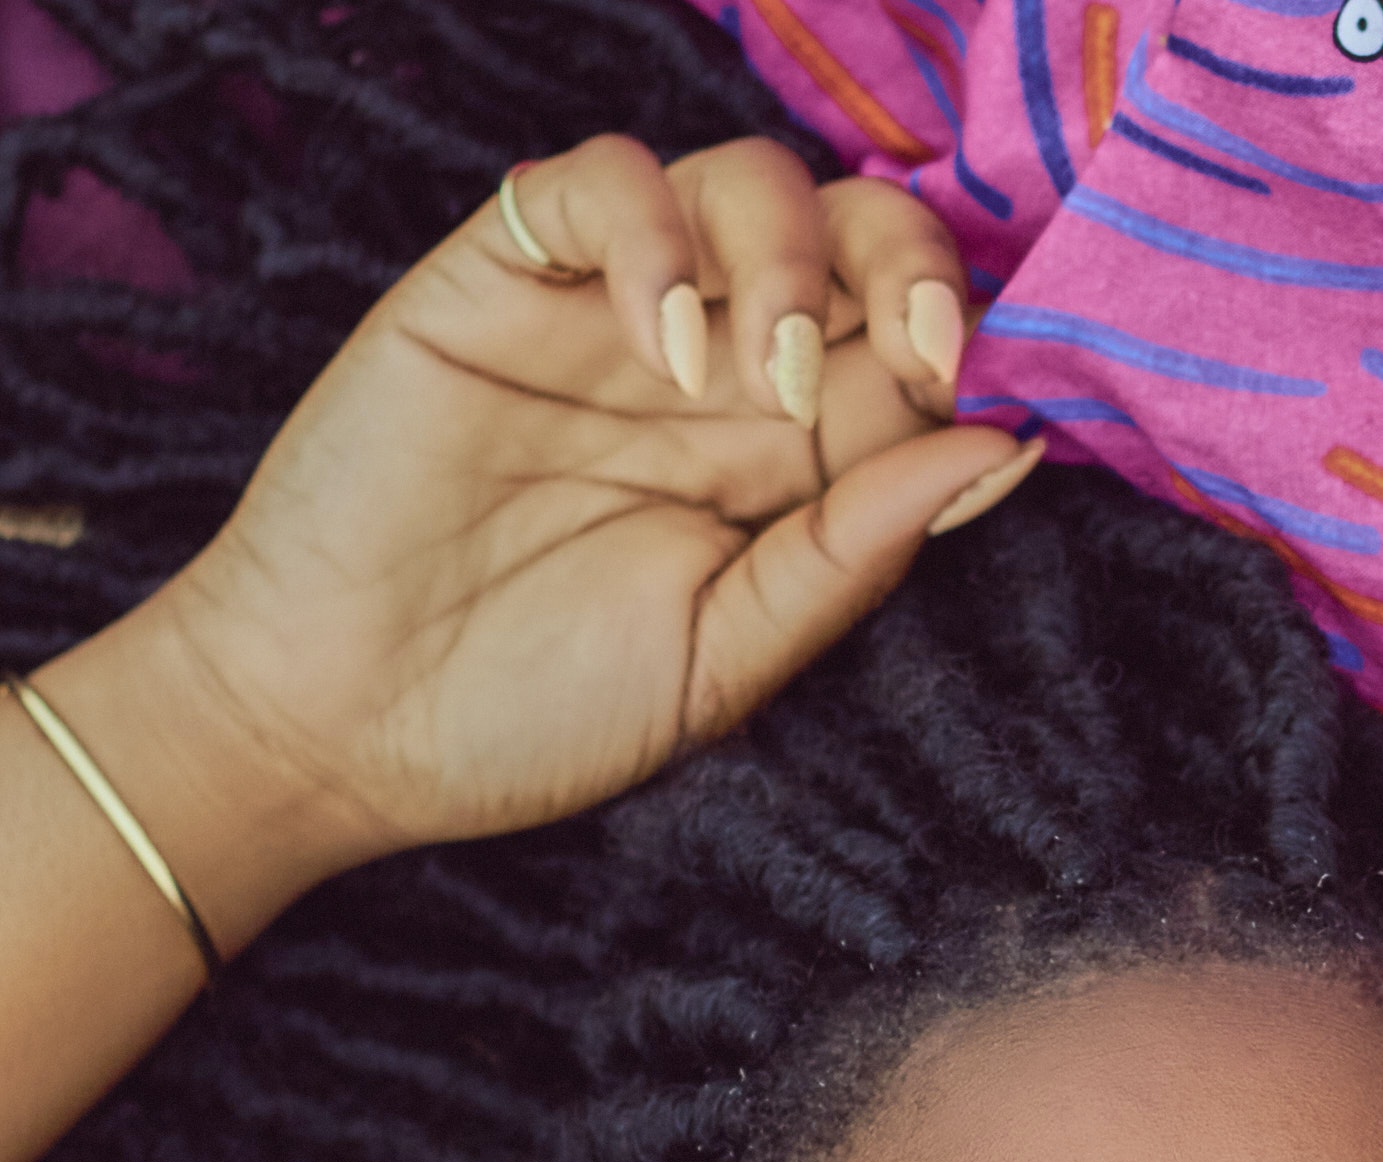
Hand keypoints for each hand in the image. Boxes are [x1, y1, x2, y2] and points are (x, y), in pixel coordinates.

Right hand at [106, 136, 1032, 897]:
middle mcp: (726, 371)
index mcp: (799, 462)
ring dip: (789, 256)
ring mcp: (618, 317)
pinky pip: (598, 183)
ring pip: (747, 183)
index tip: (972, 398)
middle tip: (913, 351)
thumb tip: (1004, 446)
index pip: (921, 349)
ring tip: (757, 377)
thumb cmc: (537, 711)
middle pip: (861, 233)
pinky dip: (654, 235)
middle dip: (913, 263)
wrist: (344, 724)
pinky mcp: (502, 277)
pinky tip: (664, 343)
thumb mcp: (730, 657)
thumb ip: (855, 553)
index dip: (966, 348)